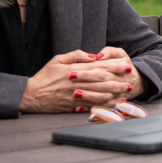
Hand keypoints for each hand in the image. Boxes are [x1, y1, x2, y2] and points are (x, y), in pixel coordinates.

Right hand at [19, 49, 139, 112]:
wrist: (31, 95)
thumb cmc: (45, 76)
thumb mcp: (58, 59)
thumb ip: (76, 55)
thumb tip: (93, 56)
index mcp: (75, 70)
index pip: (99, 67)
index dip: (114, 66)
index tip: (126, 66)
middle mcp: (77, 83)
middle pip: (102, 82)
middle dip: (118, 82)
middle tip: (130, 82)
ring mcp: (75, 96)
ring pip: (99, 95)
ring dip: (114, 95)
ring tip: (124, 94)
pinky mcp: (72, 107)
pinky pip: (91, 107)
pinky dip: (103, 106)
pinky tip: (111, 106)